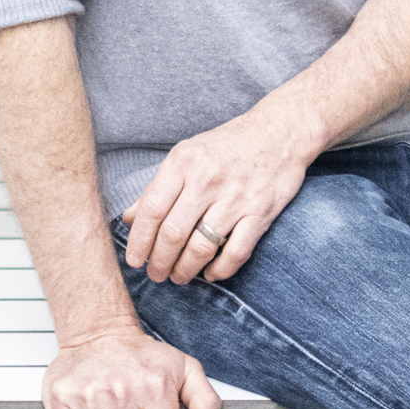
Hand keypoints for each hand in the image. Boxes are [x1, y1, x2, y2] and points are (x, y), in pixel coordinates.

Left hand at [121, 105, 317, 285]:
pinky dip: (220, 270)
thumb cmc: (228, 144)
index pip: (152, 210)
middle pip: (173, 233)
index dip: (139, 241)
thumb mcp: (187, 155)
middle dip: (159, 262)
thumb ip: (157, 187)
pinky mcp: (261, 212)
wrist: (280, 131)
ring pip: (201, 247)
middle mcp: (207, 179)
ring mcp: (236, 197)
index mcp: (183, 162)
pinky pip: (236, 252)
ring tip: (178, 277)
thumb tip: (129, 218)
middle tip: (155, 274)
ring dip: (185, 270)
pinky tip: (210, 273)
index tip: (134, 261)